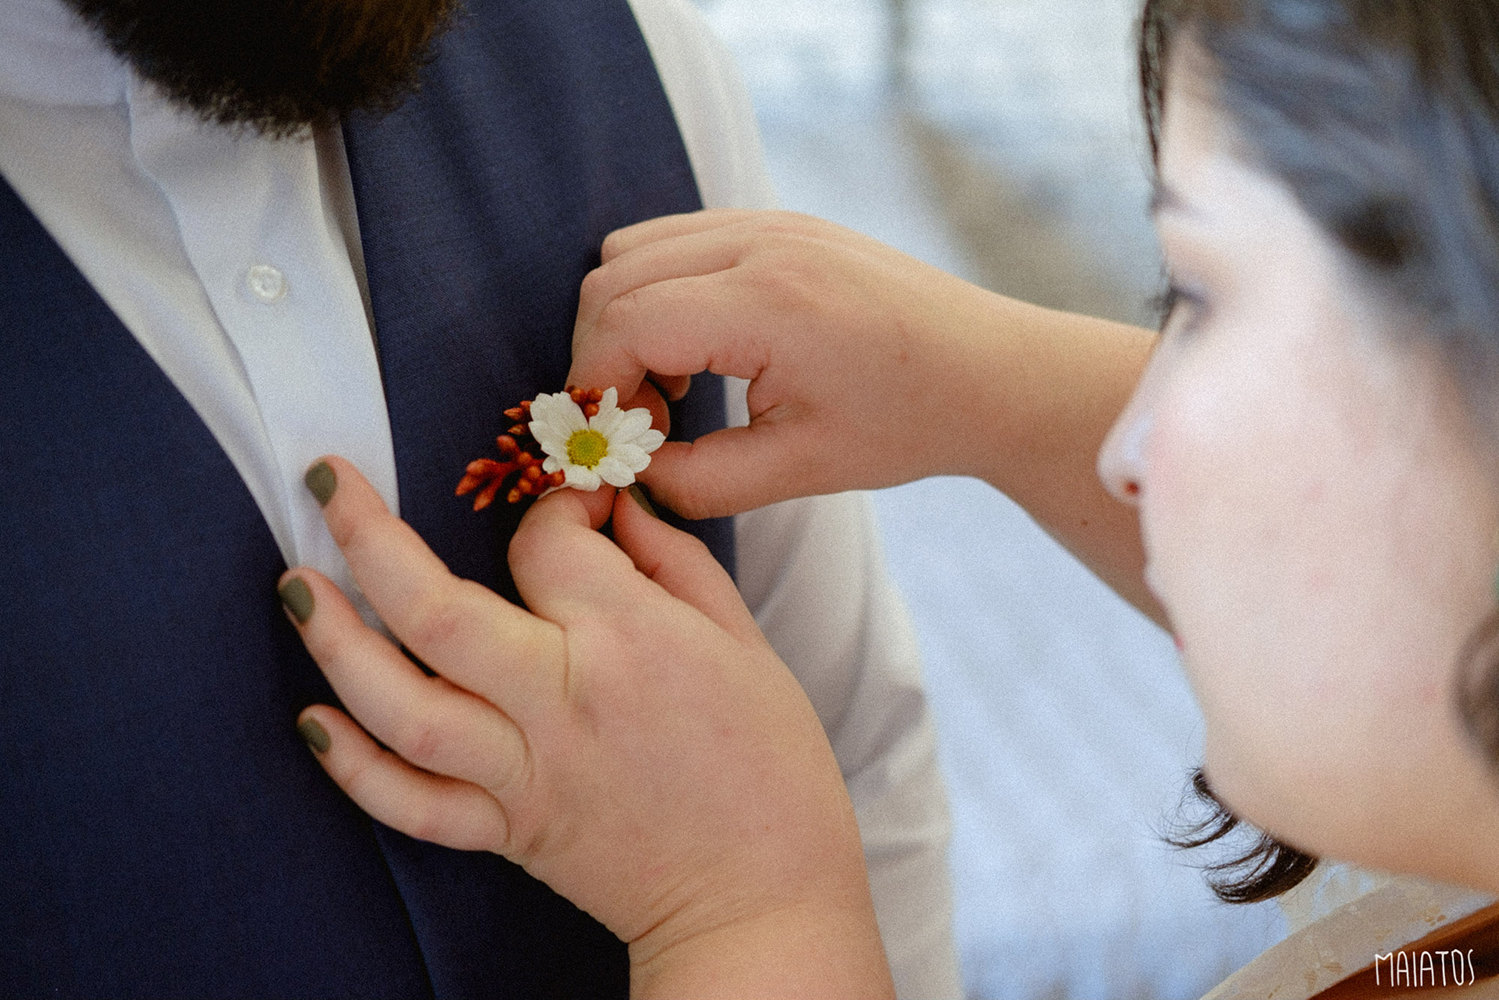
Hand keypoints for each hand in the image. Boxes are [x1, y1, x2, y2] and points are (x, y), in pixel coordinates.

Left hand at [280, 457, 892, 997]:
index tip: (566, 504)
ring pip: (403, 704)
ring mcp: (524, 773)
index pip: (546, 544)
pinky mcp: (507, 830)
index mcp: (632, 641)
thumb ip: (673, 561)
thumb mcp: (746, 642)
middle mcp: (561, 700)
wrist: (762, 902)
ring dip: (335, 641)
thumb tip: (613, 506)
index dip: (549, 506)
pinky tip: (314, 722)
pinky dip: (354, 767)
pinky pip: (413, 804)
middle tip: (328, 485)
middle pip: (435, 610)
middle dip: (368, 537)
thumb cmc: (771, 770)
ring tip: (297, 586)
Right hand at [568, 209, 999, 517]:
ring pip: (632, 249)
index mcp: (769, 303)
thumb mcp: (800, 469)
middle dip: (604, 357)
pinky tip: (703, 350)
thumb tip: (627, 474)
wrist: (992, 372)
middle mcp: (762, 242)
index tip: (617, 443)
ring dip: (627, 320)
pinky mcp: (778, 220)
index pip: (622, 324)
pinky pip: (676, 238)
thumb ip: (696, 480)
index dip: (595, 389)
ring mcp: (770, 220)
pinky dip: (659, 291)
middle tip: (648, 424)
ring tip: (675, 388)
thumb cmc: (908, 423)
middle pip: (611, 278)